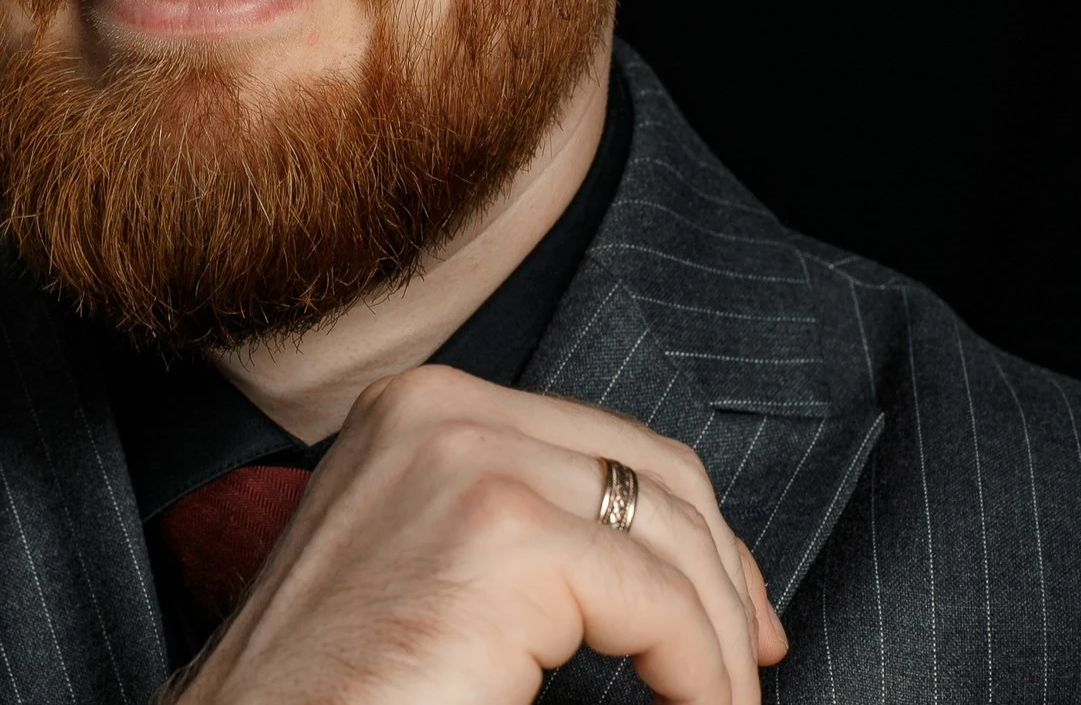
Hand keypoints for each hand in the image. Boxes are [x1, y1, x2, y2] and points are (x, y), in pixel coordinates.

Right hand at [176, 364, 788, 704]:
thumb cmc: (331, 684)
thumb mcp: (424, 562)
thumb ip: (513, 526)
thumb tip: (656, 565)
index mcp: (419, 405)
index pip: (602, 441)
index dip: (687, 528)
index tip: (729, 613)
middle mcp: (442, 407)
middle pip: (650, 471)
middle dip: (722, 572)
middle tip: (748, 663)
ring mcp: (467, 460)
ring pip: (667, 534)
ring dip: (718, 634)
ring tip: (721, 701)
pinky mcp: (499, 535)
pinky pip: (656, 602)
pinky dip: (702, 670)